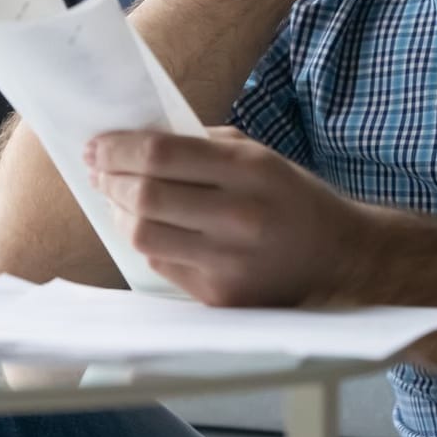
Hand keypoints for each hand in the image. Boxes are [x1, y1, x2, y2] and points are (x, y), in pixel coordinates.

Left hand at [86, 127, 377, 307]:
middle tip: (98, 169)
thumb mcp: (259, 156)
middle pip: (145, 196)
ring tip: (117, 198)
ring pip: (144, 235)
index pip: (162, 155)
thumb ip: (203, 145)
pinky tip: (148, 227)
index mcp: (249, 171)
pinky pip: (162, 265)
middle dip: (109, 179)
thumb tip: (139, 141)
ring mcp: (228, 262)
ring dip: (119, 212)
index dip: (119, 148)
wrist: (340, 257)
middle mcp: (238, 217)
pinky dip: (147, 241)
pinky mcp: (220, 296)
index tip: (96, 145)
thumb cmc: (293, 198)